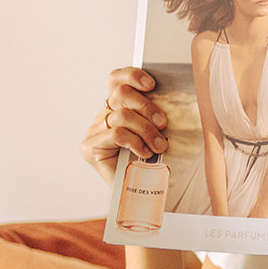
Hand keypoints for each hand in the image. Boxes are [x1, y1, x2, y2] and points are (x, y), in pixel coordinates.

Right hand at [81, 68, 167, 183]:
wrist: (140, 192)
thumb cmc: (152, 161)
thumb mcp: (158, 132)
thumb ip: (158, 116)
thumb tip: (177, 101)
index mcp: (118, 107)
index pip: (116, 79)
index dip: (132, 76)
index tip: (152, 85)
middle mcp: (104, 116)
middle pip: (120, 94)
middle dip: (147, 107)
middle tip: (164, 123)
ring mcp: (95, 131)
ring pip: (122, 116)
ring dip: (146, 130)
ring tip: (159, 146)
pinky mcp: (90, 147)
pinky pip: (116, 134)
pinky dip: (135, 142)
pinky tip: (145, 153)